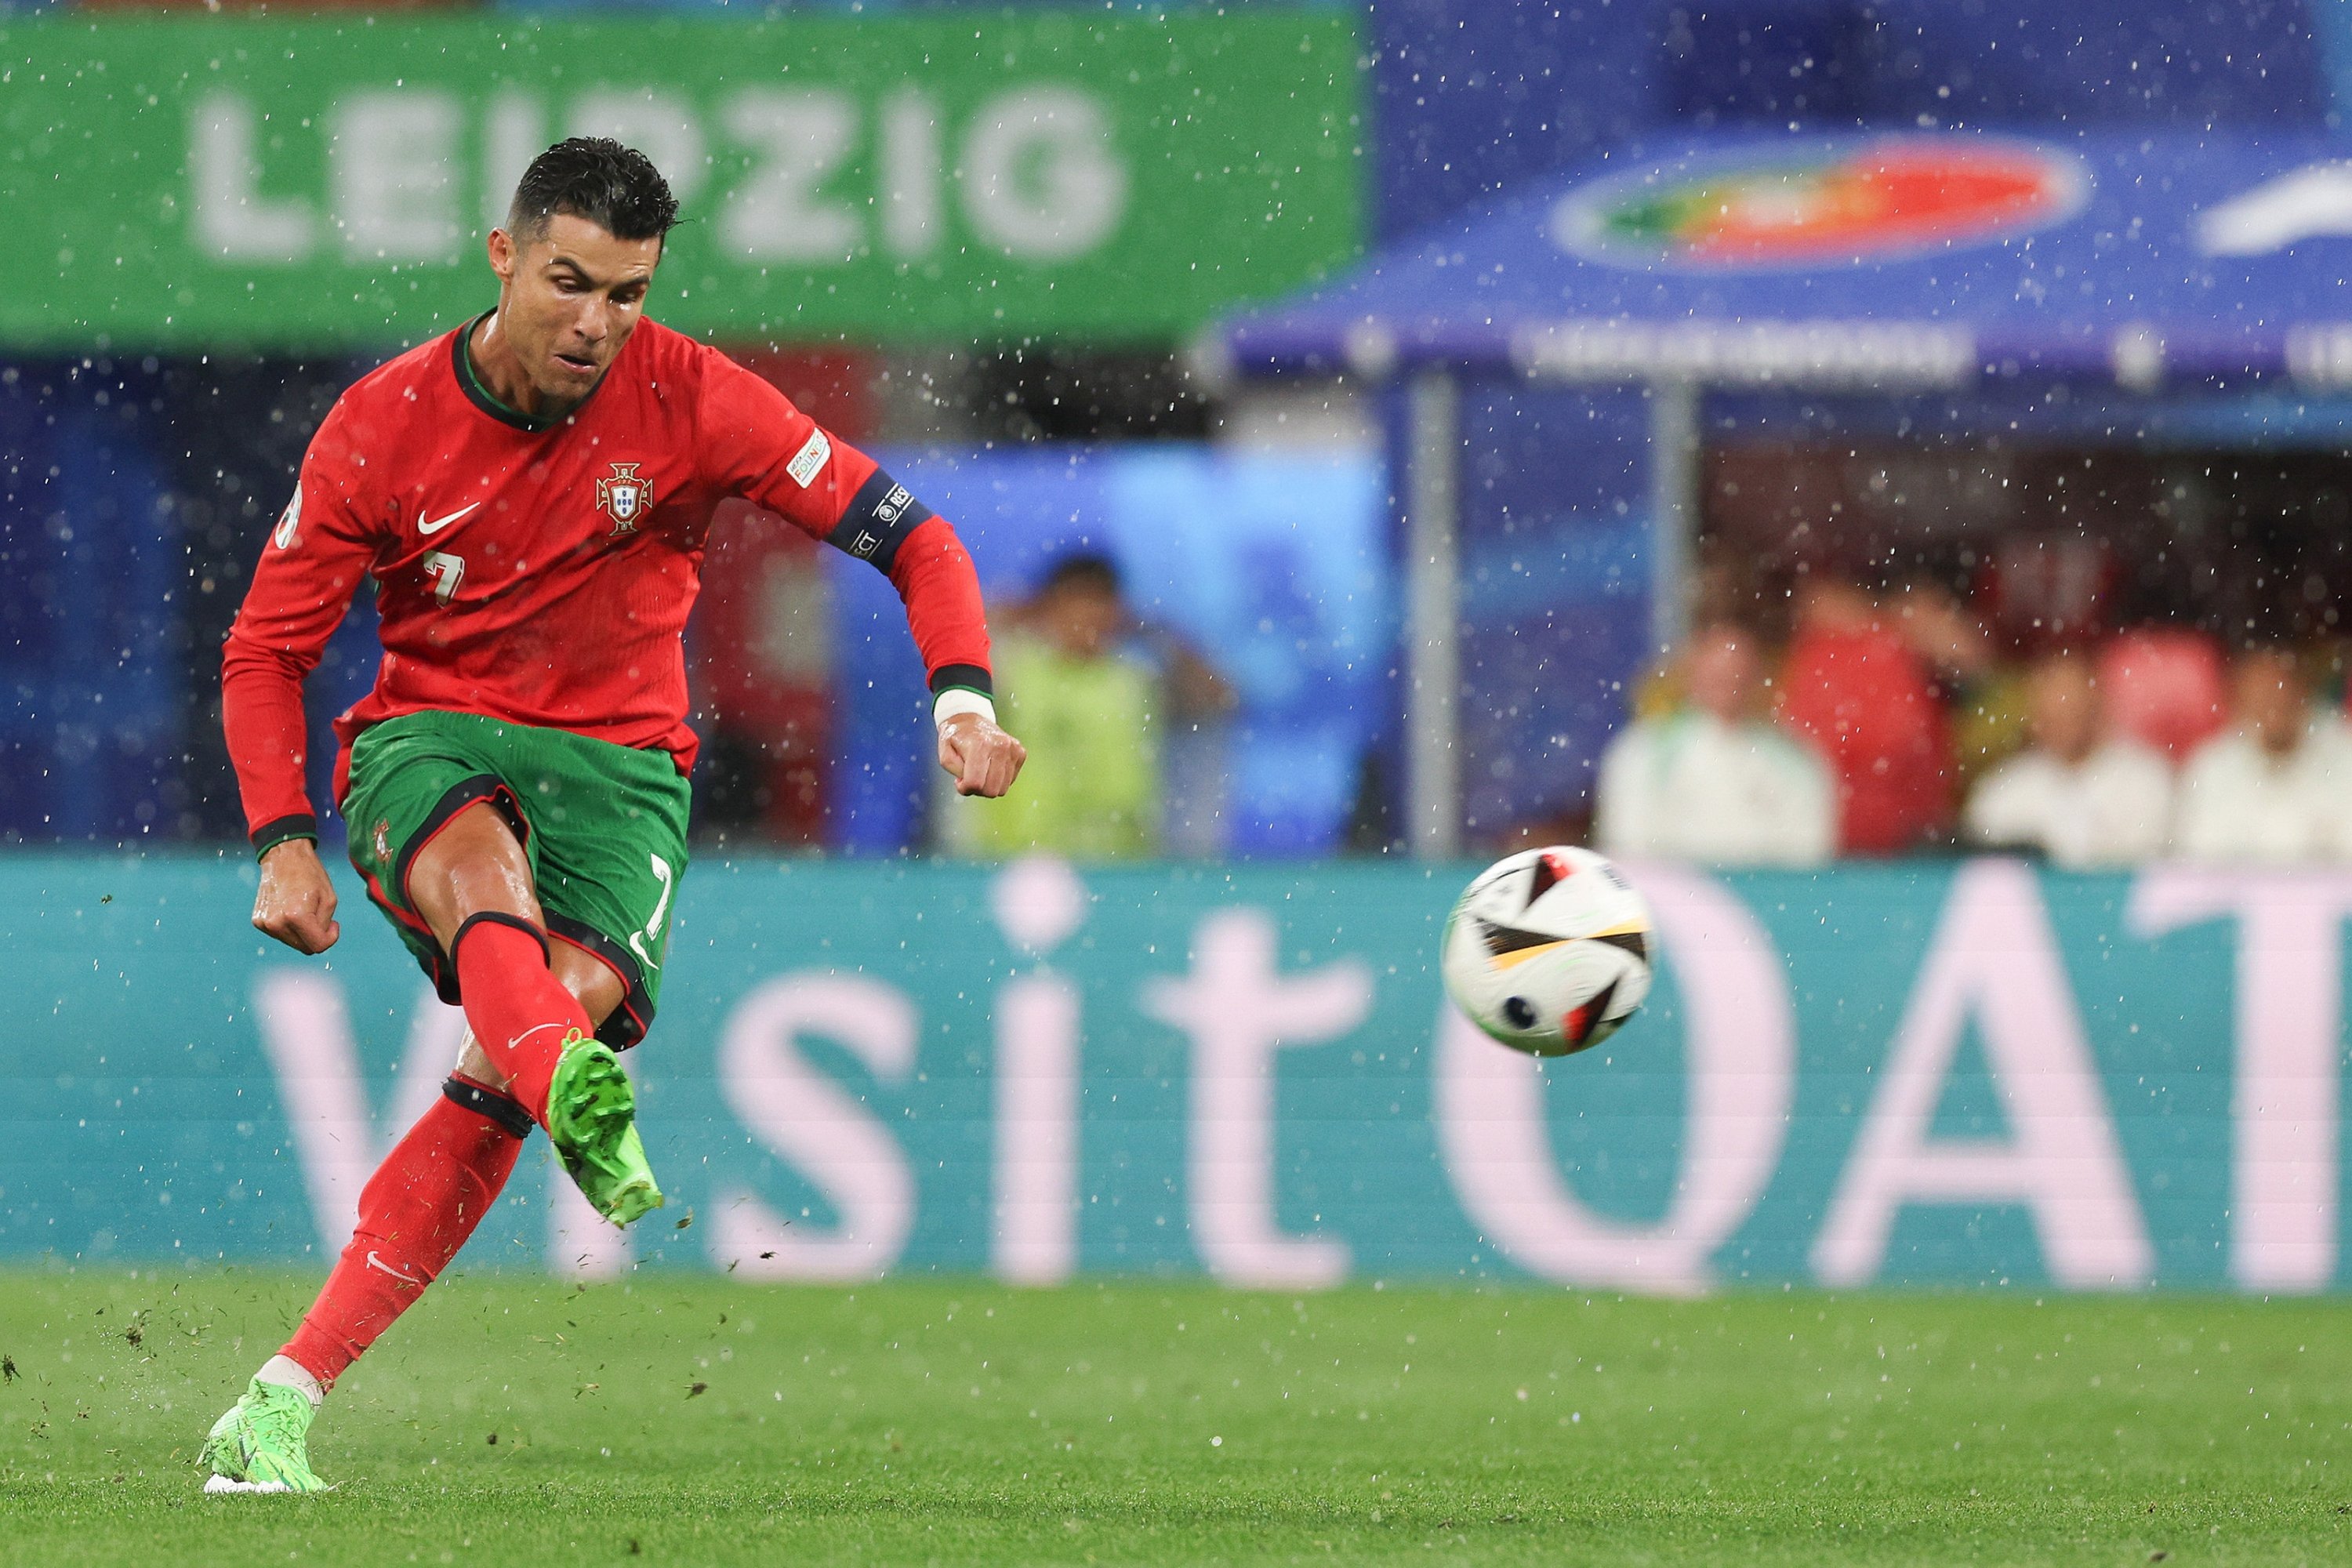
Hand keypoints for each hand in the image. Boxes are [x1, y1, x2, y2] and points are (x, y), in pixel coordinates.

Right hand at [252, 838, 340, 953]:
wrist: (283, 857)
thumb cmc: (311, 875)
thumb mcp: (329, 899)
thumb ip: (326, 925)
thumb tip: (318, 942)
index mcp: (296, 916)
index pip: (318, 946)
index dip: (330, 938)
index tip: (334, 923)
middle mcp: (277, 923)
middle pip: (305, 947)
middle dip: (316, 936)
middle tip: (319, 915)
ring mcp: (265, 924)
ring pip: (293, 942)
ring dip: (303, 932)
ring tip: (304, 909)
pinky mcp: (258, 922)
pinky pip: (281, 934)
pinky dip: (289, 927)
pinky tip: (290, 908)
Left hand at [938, 712, 1025, 797]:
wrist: (969, 719)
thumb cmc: (955, 738)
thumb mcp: (945, 755)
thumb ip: (956, 772)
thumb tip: (972, 784)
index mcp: (980, 744)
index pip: (975, 783)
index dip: (964, 788)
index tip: (959, 781)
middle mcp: (1000, 746)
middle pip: (991, 790)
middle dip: (977, 789)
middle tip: (970, 778)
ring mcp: (1013, 749)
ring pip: (1002, 789)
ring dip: (989, 785)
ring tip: (980, 772)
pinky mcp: (1020, 753)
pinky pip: (1010, 781)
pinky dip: (999, 779)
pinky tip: (990, 767)